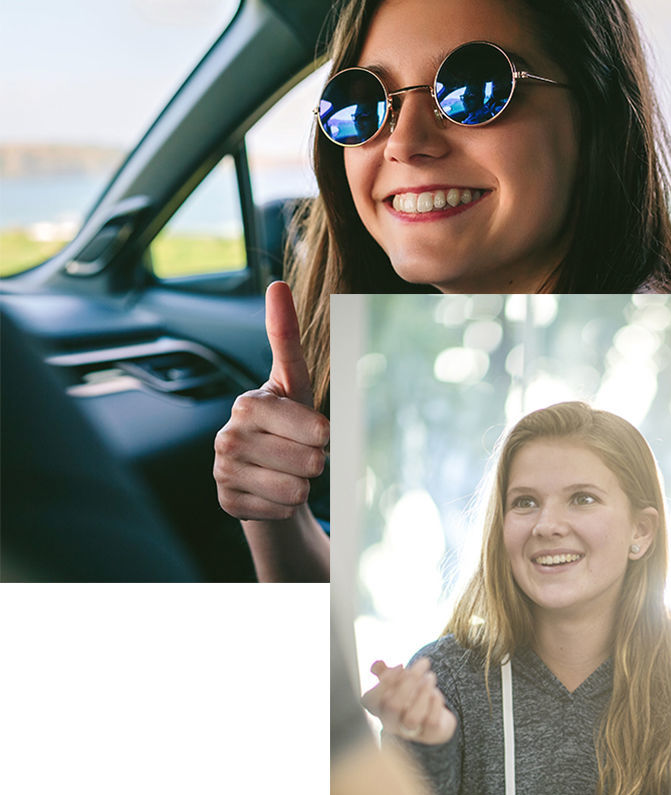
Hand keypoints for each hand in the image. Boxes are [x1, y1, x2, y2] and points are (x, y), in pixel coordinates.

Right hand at [214, 281, 329, 519]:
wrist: (263, 469)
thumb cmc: (287, 420)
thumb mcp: (294, 381)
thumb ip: (286, 337)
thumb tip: (277, 283)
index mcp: (249, 404)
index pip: (317, 430)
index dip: (324, 435)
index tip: (319, 433)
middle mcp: (228, 437)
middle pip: (310, 463)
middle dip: (315, 462)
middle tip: (299, 452)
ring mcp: (223, 472)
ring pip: (297, 491)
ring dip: (302, 485)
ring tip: (286, 470)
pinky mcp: (227, 502)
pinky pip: (281, 511)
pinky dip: (285, 506)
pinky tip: (271, 490)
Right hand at [361, 658, 457, 745]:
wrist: (433, 719)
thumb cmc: (409, 698)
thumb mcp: (396, 683)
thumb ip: (385, 673)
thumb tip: (377, 664)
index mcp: (379, 709)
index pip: (371, 700)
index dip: (385, 682)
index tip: (401, 666)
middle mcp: (391, 723)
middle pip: (393, 706)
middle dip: (408, 681)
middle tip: (423, 664)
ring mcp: (409, 732)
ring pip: (412, 718)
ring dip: (423, 693)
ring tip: (430, 676)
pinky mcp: (429, 734)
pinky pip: (431, 722)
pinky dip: (435, 705)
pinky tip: (436, 693)